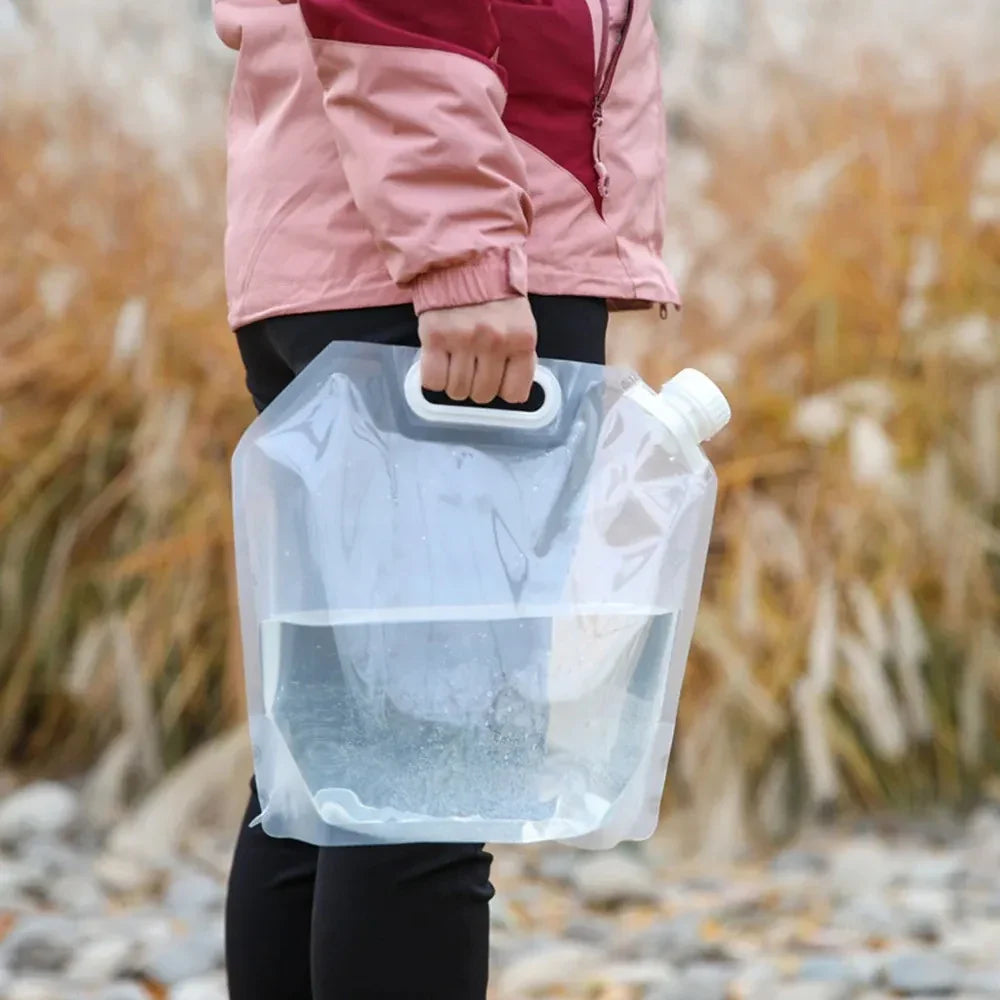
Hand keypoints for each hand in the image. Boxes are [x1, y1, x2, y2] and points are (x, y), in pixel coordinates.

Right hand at [418, 297, 537, 403]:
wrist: (462, 258)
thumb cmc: (492, 293)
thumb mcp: (518, 322)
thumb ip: (518, 355)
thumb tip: (510, 391)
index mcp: (522, 339)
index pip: (514, 393)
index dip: (502, 390)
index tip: (495, 378)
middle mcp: (494, 341)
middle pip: (482, 395)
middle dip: (475, 386)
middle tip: (471, 367)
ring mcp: (463, 339)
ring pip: (456, 391)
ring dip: (453, 383)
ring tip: (454, 362)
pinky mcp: (435, 336)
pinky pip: (433, 381)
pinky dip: (433, 378)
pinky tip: (437, 362)